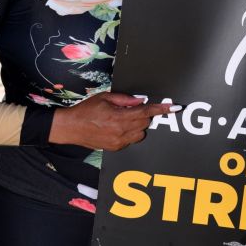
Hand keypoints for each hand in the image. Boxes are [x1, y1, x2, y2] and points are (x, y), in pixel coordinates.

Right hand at [49, 92, 180, 150]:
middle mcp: (121, 131)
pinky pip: (132, 140)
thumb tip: (140, 101)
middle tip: (130, 109)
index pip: (146, 112)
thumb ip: (125, 99)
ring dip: (138, 125)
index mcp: (119, 117)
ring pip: (141, 133)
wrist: (71, 128)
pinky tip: (118, 127)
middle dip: (143, 114)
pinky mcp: (116, 148)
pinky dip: (130, 132)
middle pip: (146, 122)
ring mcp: (119, 142)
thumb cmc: (86, 110)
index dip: (161, 109)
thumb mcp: (105, 98)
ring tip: (123, 118)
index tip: (174, 107)